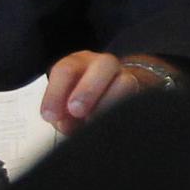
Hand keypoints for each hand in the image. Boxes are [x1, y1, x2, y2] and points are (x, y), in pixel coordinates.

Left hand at [40, 50, 162, 132]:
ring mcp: (126, 78)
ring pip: (126, 82)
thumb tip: (65, 123)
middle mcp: (104, 65)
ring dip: (109, 103)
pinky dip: (121, 114)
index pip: (66, 70)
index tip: (50, 116)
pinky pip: (136, 102)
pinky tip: (110, 125)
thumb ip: (61, 113)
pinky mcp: (140, 95)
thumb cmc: (80, 103)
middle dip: (88, 89)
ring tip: (94, 121)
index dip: (56, 93)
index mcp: (79, 63)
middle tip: (76, 111)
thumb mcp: (63, 104)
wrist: (109, 98)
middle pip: (104, 64)